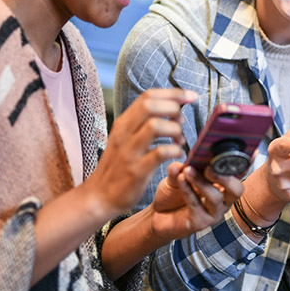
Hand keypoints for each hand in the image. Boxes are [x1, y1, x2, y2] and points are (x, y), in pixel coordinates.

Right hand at [87, 88, 194, 214]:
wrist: (99, 197)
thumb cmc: (118, 166)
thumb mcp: (126, 139)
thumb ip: (143, 123)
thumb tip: (173, 110)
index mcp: (123, 123)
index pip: (147, 96)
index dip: (173, 93)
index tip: (191, 96)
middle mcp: (124, 133)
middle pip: (150, 105)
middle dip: (174, 107)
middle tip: (182, 121)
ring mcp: (129, 152)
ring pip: (155, 126)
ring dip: (175, 130)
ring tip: (180, 140)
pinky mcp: (136, 170)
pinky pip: (160, 153)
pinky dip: (175, 151)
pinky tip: (177, 155)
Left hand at [150, 161, 243, 241]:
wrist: (158, 215)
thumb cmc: (173, 195)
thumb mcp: (177, 175)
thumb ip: (180, 169)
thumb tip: (181, 163)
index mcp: (223, 185)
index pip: (239, 173)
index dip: (241, 163)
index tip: (234, 152)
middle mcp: (222, 200)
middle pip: (237, 190)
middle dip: (225, 177)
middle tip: (209, 168)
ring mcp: (213, 213)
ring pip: (215, 197)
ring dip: (201, 182)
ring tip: (188, 172)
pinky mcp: (201, 223)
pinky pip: (196, 205)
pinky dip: (188, 190)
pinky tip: (180, 180)